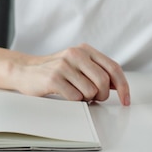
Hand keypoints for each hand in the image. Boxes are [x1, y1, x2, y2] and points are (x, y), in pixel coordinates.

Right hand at [14, 43, 130, 105]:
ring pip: (90, 92)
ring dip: (86, 99)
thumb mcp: (78, 64)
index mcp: (85, 50)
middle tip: (94, 98)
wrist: (25, 71)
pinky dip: (74, 102)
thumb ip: (97, 71)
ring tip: (75, 93)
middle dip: (102, 96)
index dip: (123, 86)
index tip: (126, 100)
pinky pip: (75, 98)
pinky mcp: (54, 78)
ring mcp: (64, 65)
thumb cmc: (55, 70)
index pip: (113, 68)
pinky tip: (65, 95)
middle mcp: (76, 54)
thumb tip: (118, 85)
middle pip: (103, 82)